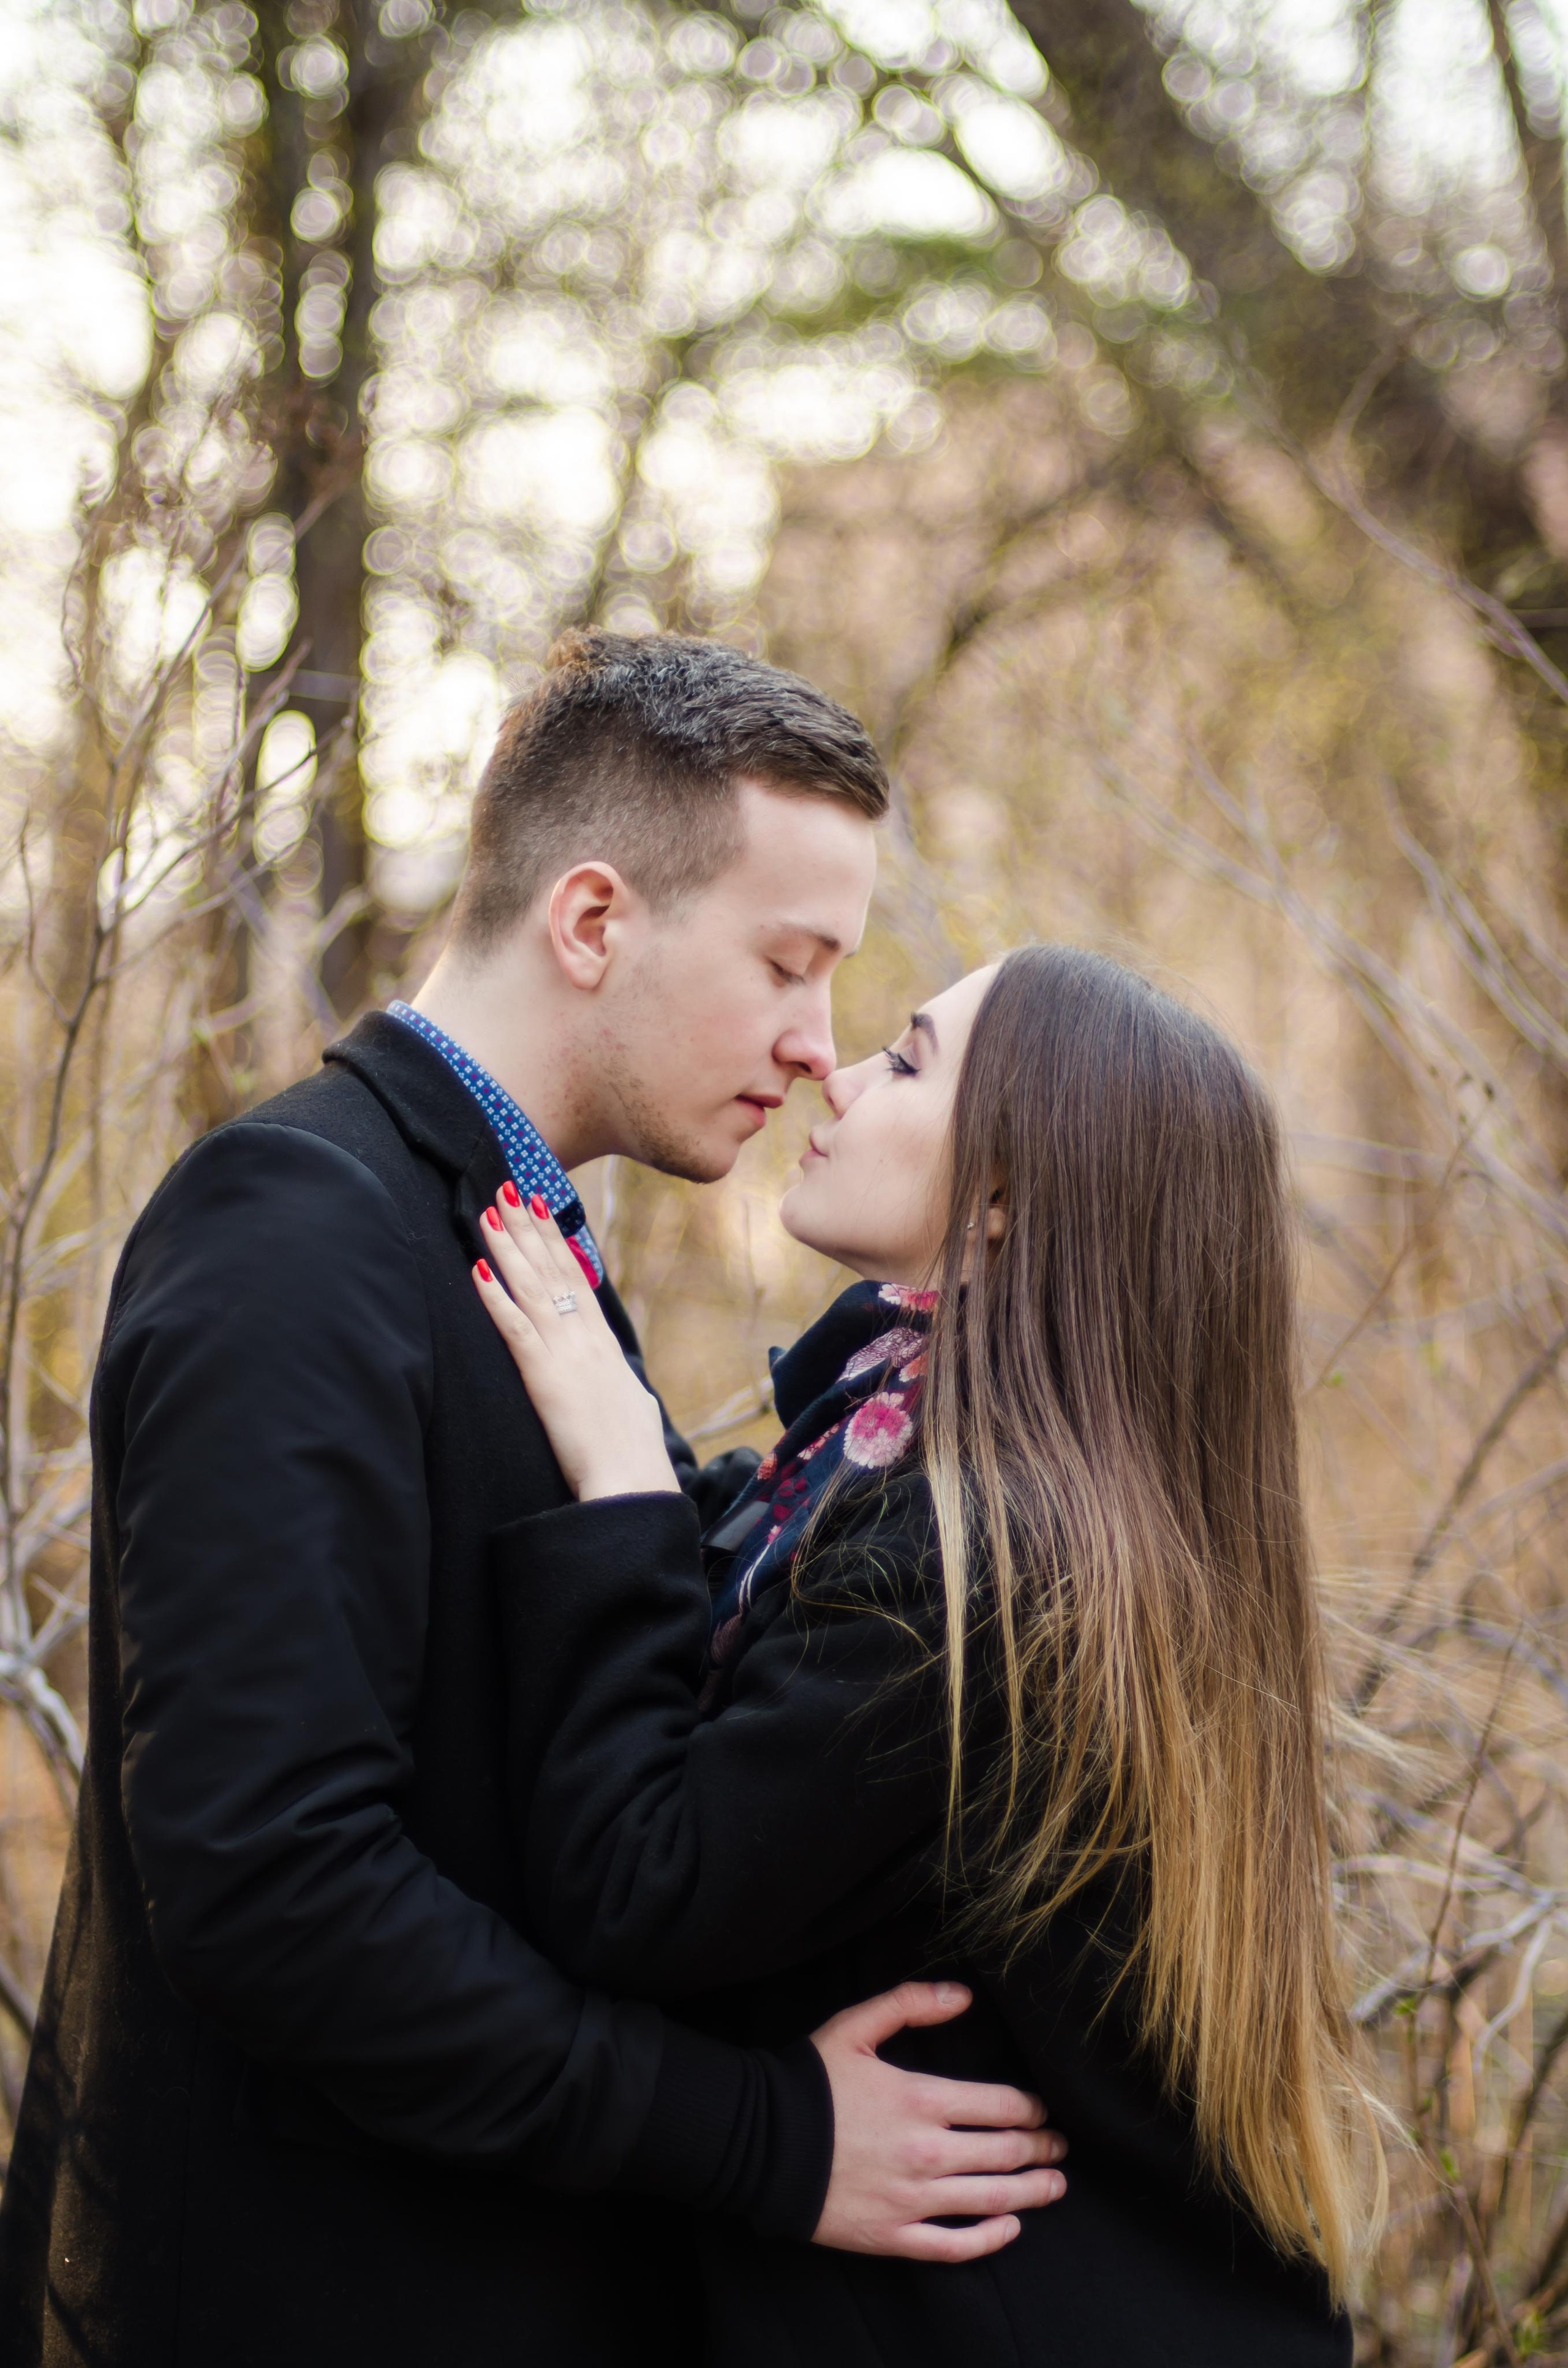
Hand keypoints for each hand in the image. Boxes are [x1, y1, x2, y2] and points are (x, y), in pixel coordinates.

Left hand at [474, 1191, 680, 1500]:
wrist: (630, 1481)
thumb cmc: (634, 1452)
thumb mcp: (636, 1406)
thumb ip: (627, 1388)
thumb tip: (632, 1390)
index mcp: (603, 1342)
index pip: (577, 1277)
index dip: (555, 1240)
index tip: (541, 1208)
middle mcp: (585, 1337)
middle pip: (552, 1269)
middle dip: (527, 1227)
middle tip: (508, 1190)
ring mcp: (564, 1352)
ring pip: (531, 1287)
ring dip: (508, 1246)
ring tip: (489, 1212)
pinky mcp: (542, 1376)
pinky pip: (514, 1327)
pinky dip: (495, 1296)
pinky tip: (479, 1268)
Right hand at [810, 1981, 1066, 2261]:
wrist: (757, 2141)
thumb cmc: (809, 2081)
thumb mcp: (855, 2024)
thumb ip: (910, 2002)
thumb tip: (962, 1994)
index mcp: (921, 2099)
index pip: (1001, 2107)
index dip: (1032, 2110)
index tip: (1045, 2111)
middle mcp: (926, 2153)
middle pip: (1004, 2154)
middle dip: (1040, 2149)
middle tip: (1059, 2147)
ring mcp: (911, 2199)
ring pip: (990, 2200)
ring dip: (1031, 2192)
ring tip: (1054, 2185)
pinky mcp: (891, 2235)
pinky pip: (952, 2246)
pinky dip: (989, 2240)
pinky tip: (1009, 2229)